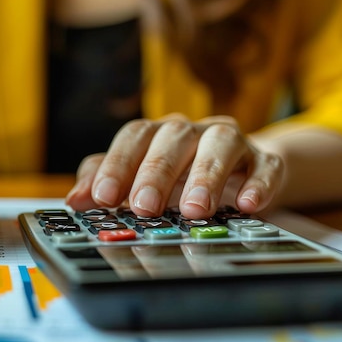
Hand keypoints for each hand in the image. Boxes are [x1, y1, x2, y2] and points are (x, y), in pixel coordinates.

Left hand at [66, 114, 283, 218]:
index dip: (117, 164)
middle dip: (157, 172)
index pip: (134, 136)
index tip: (103, 197)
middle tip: (145, 207)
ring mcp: (231, 141)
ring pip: (220, 144)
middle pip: (172, 138)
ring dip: (206, 176)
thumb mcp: (135, 179)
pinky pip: (267, 165)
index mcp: (157, 133)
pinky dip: (258, 183)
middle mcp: (192, 130)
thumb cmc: (176, 175)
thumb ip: (104, 183)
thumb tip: (75, 200)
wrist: (236, 172)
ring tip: (195, 210)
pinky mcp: (264, 159)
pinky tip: (247, 205)